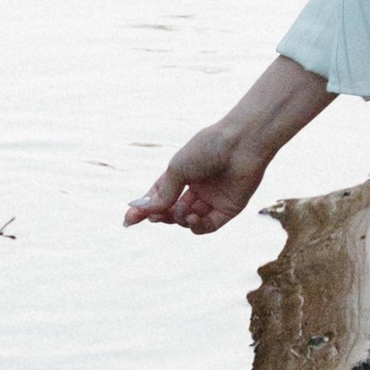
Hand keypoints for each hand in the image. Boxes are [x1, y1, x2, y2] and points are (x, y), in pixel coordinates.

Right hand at [125, 119, 271, 232]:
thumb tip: (145, 211)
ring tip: (181, 213)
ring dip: (179, 220)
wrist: (241, 144)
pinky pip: (207, 226)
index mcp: (183, 174)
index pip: (159, 196)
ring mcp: (212, 199)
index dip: (145, 208)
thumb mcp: (177, 169)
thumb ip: (163, 193)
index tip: (128, 219)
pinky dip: (197, 226)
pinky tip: (193, 218)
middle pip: (172, 211)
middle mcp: (197, 187)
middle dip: (161, 216)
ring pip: (187, 220)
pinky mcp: (227, 210)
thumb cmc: (208, 149)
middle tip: (155, 218)